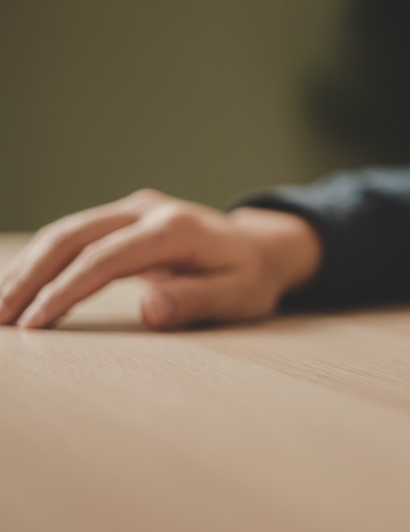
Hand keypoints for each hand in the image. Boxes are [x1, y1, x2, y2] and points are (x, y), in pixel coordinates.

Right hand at [0, 190, 321, 328]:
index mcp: (176, 230)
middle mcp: (149, 210)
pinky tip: (20, 286)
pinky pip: (75, 235)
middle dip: (30, 277)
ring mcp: (134, 209)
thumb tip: (149, 309)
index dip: (67, 289)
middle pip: (74, 236)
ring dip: (28, 268)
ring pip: (66, 231)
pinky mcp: (124, 217)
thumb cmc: (252, 277)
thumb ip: (196, 301)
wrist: (263, 247)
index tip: (35, 322)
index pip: (108, 257)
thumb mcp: (239, 296)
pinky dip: (43, 259)